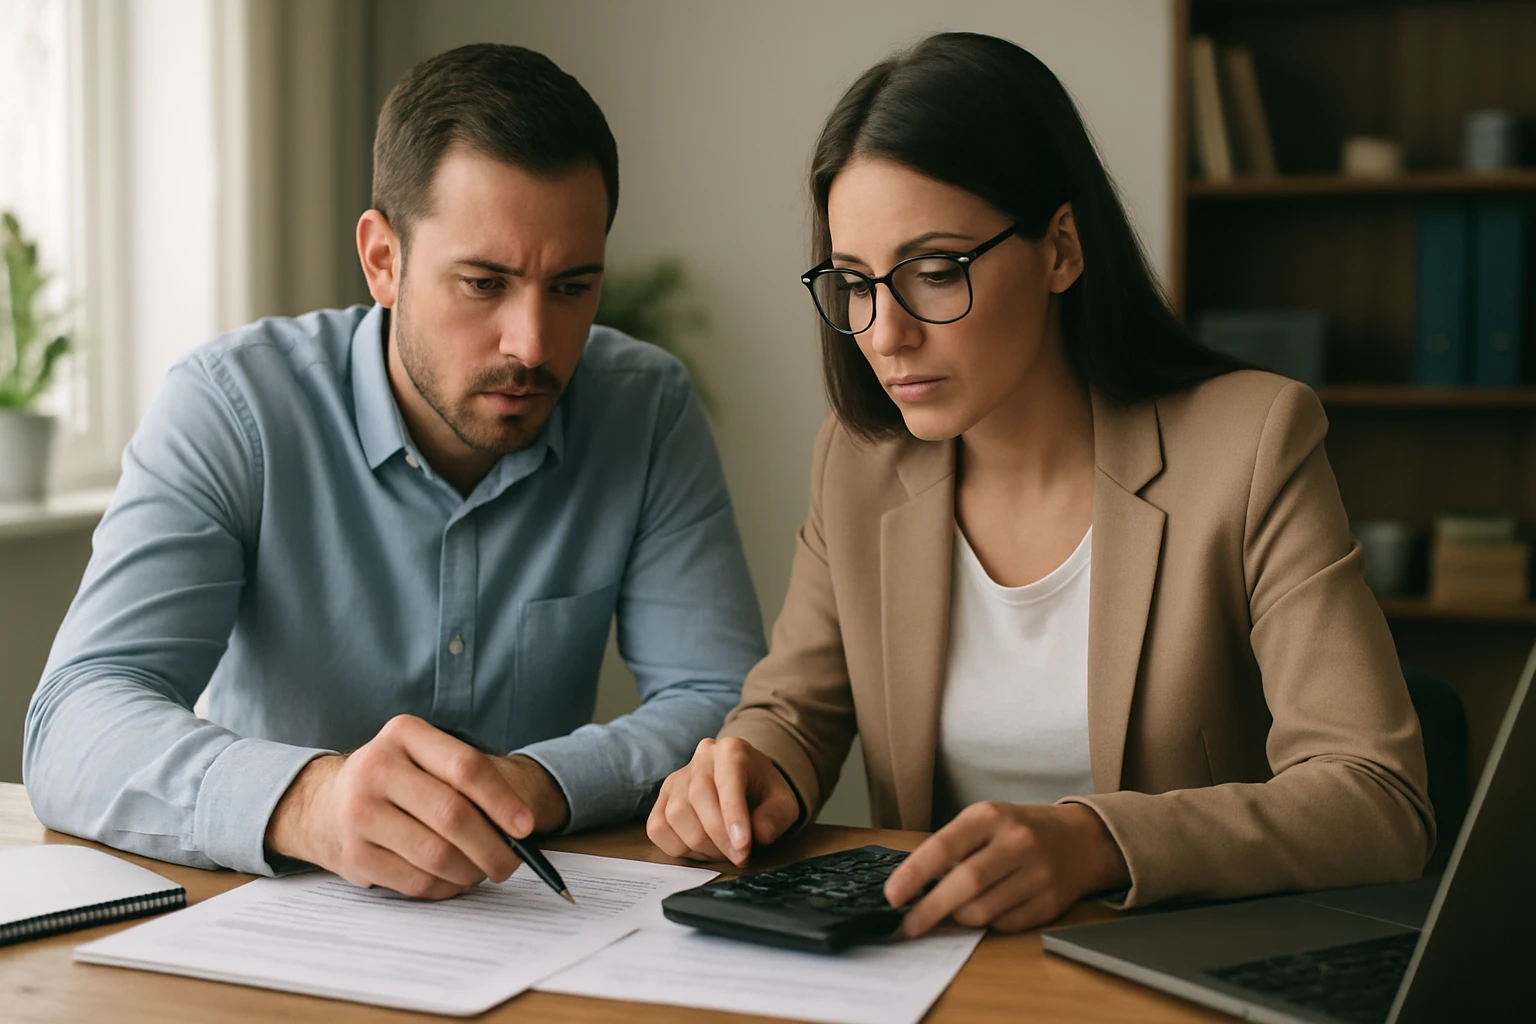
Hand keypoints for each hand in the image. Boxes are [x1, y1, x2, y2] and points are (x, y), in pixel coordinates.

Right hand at [265, 714, 568, 899]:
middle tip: (510, 863)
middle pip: (452, 815)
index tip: (526, 827)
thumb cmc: (399, 780)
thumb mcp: (426, 758)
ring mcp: (359, 812)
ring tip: (482, 870)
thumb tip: (519, 831)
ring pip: (436, 855)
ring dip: (471, 871)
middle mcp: (376, 767)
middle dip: (492, 846)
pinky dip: (445, 887)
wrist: (326, 802)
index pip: (465, 767)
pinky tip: (453, 879)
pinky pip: (416, 882)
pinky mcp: (354, 855)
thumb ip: (470, 781)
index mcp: (404, 733)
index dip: (502, 801)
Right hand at [647, 737, 801, 865]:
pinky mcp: (661, 800)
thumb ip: (775, 818)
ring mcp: (676, 778)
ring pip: (676, 815)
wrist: (747, 786)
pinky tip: (701, 849)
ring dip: (700, 845)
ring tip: (723, 852)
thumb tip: (759, 834)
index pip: (727, 781)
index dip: (733, 816)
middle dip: (719, 837)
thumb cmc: (764, 795)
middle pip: (698, 798)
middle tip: (739, 857)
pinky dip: (678, 847)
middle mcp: (700, 759)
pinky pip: (658, 828)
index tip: (742, 847)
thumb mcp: (783, 804)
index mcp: (732, 750)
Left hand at [883, 801, 1128, 936]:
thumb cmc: (1020, 830)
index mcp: (991, 817)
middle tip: (908, 925)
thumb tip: (913, 886)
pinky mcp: (1050, 903)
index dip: (914, 874)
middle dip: (930, 909)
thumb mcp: (986, 821)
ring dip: (959, 917)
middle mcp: (1017, 842)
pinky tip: (987, 911)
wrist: (1082, 840)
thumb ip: (954, 847)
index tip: (892, 896)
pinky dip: (988, 924)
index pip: (945, 846)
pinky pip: (1005, 925)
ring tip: (953, 911)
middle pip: (965, 884)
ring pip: (983, 910)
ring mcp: (1037, 874)